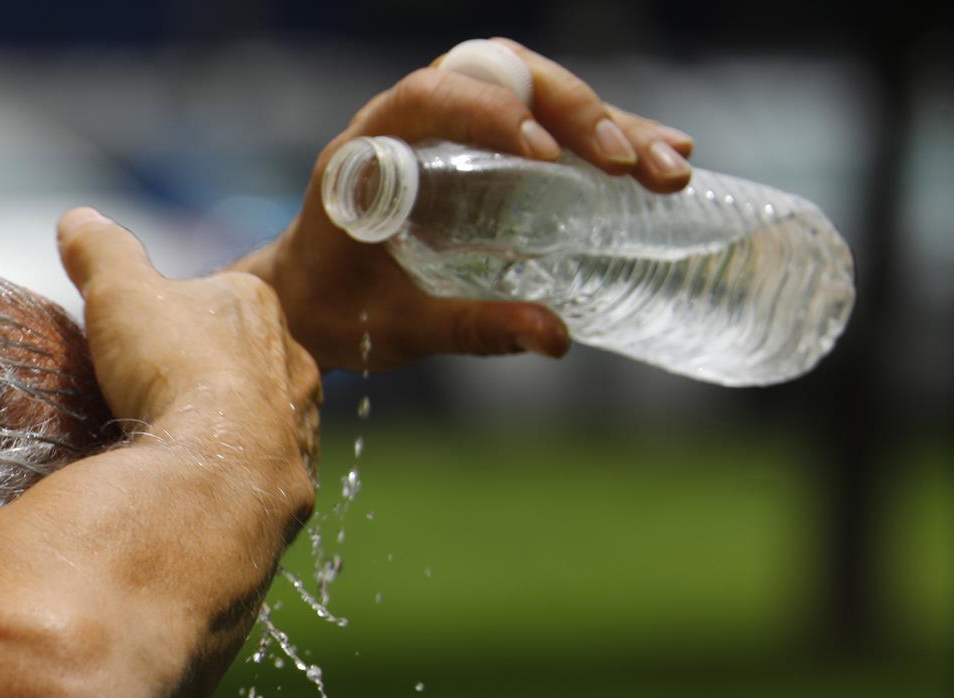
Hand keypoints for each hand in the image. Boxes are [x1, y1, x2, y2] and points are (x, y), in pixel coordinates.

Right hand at [58, 207, 320, 471]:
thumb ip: (100, 251)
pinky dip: (236, 476)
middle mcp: (293, 361)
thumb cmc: (174, 369)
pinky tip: (202, 484)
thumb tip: (77, 220)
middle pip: (244, 358)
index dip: (178, 315)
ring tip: (180, 445)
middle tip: (159, 395)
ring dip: (229, 427)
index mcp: (257, 304)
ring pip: (262, 417)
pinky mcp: (297, 483)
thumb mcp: (120, 291)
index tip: (144, 338)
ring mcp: (301, 425)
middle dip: (209, 372)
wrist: (218, 469)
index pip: (218, 298)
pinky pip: (265, 473)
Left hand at [253, 37, 697, 372]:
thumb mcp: (398, 327)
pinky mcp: (487, 152)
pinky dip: (603, 143)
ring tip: (671, 167)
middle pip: (505, 81)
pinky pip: (550, 127)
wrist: (305, 308)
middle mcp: (413, 120)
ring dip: (609, 125)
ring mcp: (457, 129)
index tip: (543, 154)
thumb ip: (470, 328)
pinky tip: (658, 163)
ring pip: (539, 96)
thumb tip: (556, 337)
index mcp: (368, 147)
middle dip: (579, 116)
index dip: (491, 113)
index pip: (432, 96)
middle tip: (635, 164)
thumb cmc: (335, 313)